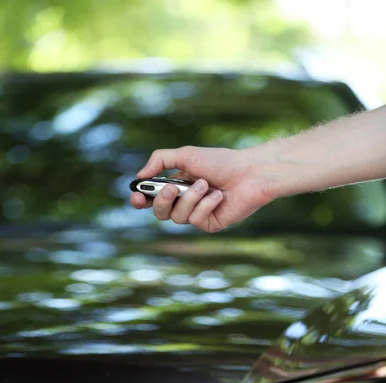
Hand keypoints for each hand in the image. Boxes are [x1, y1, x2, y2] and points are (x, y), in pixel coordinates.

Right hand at [130, 146, 272, 232]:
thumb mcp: (186, 155)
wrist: (249, 173)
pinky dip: (205, 205)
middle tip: (171, 188)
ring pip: (177, 217)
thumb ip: (160, 160)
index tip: (136, 197)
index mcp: (176, 185)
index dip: (140, 200)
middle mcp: (184, 202)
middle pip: (160, 212)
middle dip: (162, 201)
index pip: (151, 198)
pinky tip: (219, 196)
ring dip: (190, 198)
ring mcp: (197, 215)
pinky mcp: (209, 224)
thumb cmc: (220, 162)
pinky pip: (196, 220)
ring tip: (206, 184)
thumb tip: (139, 175)